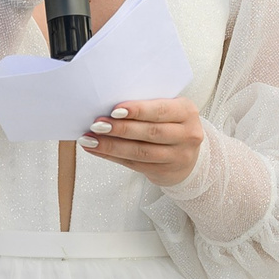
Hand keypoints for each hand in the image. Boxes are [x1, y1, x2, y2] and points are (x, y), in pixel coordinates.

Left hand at [80, 99, 204, 186]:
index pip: (161, 110)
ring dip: (111, 146)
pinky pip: (134, 164)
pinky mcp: (165, 172)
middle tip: (97, 125)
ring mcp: (178, 156)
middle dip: (120, 129)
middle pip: (150, 132)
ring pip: (140, 151)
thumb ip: (148, 106)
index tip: (114, 110)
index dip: (138, 110)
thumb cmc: (171, 125)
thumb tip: (109, 106)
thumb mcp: (170, 110)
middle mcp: (187, 134)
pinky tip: (97, 150)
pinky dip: (113, 156)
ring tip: (90, 139)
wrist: (188, 155)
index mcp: (187, 111)